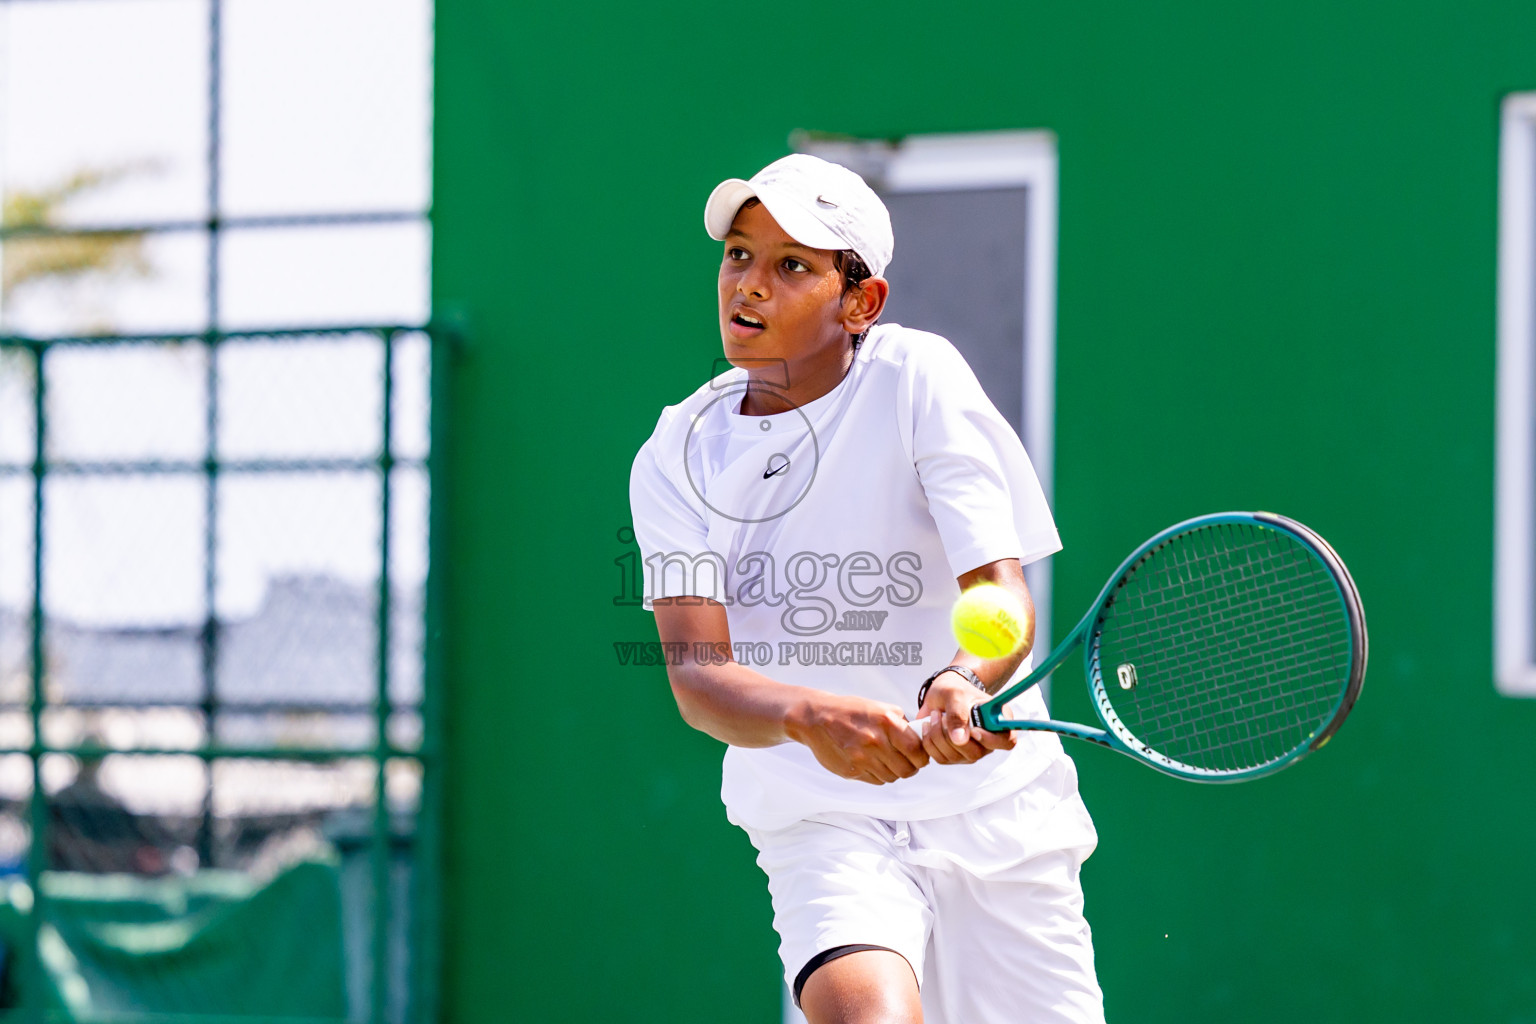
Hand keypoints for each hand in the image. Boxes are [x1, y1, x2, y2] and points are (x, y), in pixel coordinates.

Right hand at [786, 693, 929, 784]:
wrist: (817, 718)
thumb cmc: (849, 711)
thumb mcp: (879, 707)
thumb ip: (900, 722)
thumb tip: (918, 737)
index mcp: (887, 723)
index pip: (917, 751)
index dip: (921, 756)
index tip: (919, 756)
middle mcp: (876, 742)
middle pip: (907, 769)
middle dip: (910, 767)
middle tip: (905, 761)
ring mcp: (863, 759)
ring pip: (892, 777)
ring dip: (893, 771)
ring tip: (885, 760)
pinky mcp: (852, 771)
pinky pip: (876, 781)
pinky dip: (878, 775)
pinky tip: (872, 763)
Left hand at [916, 672, 1015, 765]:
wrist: (942, 693)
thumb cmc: (955, 690)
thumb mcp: (955, 695)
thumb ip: (958, 714)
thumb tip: (960, 740)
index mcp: (998, 721)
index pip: (1007, 741)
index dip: (991, 740)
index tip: (973, 730)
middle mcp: (987, 740)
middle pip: (975, 753)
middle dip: (952, 735)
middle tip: (942, 715)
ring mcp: (971, 750)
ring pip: (955, 756)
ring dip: (937, 735)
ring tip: (934, 715)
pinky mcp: (954, 756)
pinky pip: (940, 758)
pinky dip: (929, 741)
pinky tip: (929, 725)